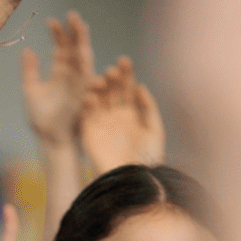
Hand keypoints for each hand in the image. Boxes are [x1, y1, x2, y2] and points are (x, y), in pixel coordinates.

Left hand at [19, 11, 94, 147]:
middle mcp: (71, 75)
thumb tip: (27, 49)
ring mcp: (79, 84)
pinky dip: (86, 63)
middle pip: (75, 48)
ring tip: (80, 25)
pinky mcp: (83, 95)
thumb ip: (30, 71)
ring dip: (83, 42)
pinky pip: (87, 76)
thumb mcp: (30, 90)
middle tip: (72, 15)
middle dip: (74, 32)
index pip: (61, 48)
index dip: (58, 34)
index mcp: (59, 73)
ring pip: (83, 58)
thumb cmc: (41, 118)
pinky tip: (84, 49)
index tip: (51, 20)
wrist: (50, 139)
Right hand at [80, 55, 164, 174]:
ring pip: (97, 99)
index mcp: (131, 113)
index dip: (126, 74)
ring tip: (102, 80)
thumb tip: (140, 86)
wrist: (132, 180)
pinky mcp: (89, 132)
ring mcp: (101, 123)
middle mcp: (115, 115)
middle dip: (112, 78)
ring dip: (97, 88)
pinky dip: (86, 104)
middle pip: (111, 90)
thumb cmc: (148, 158)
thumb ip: (148, 107)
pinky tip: (90, 96)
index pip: (127, 88)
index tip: (125, 60)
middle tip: (113, 69)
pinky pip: (86, 115)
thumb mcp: (154, 130)